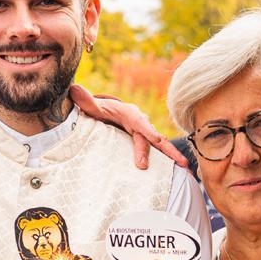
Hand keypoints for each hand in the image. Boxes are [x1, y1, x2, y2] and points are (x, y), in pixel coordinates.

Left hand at [69, 83, 187, 170]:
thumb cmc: (100, 110)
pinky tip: (180, 170)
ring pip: (160, 145)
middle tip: (177, 163)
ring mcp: (145, 134)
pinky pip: (158, 151)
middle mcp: (141, 124)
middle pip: (154, 137)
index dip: (148, 131)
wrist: (108, 112)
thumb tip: (74, 89)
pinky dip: (168, 160)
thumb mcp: (93, 106)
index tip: (155, 139)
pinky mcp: (145, 142)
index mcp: (130, 114)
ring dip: (173, 155)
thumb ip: (85, 101)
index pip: (140, 123)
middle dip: (165, 149)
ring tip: (186, 167)